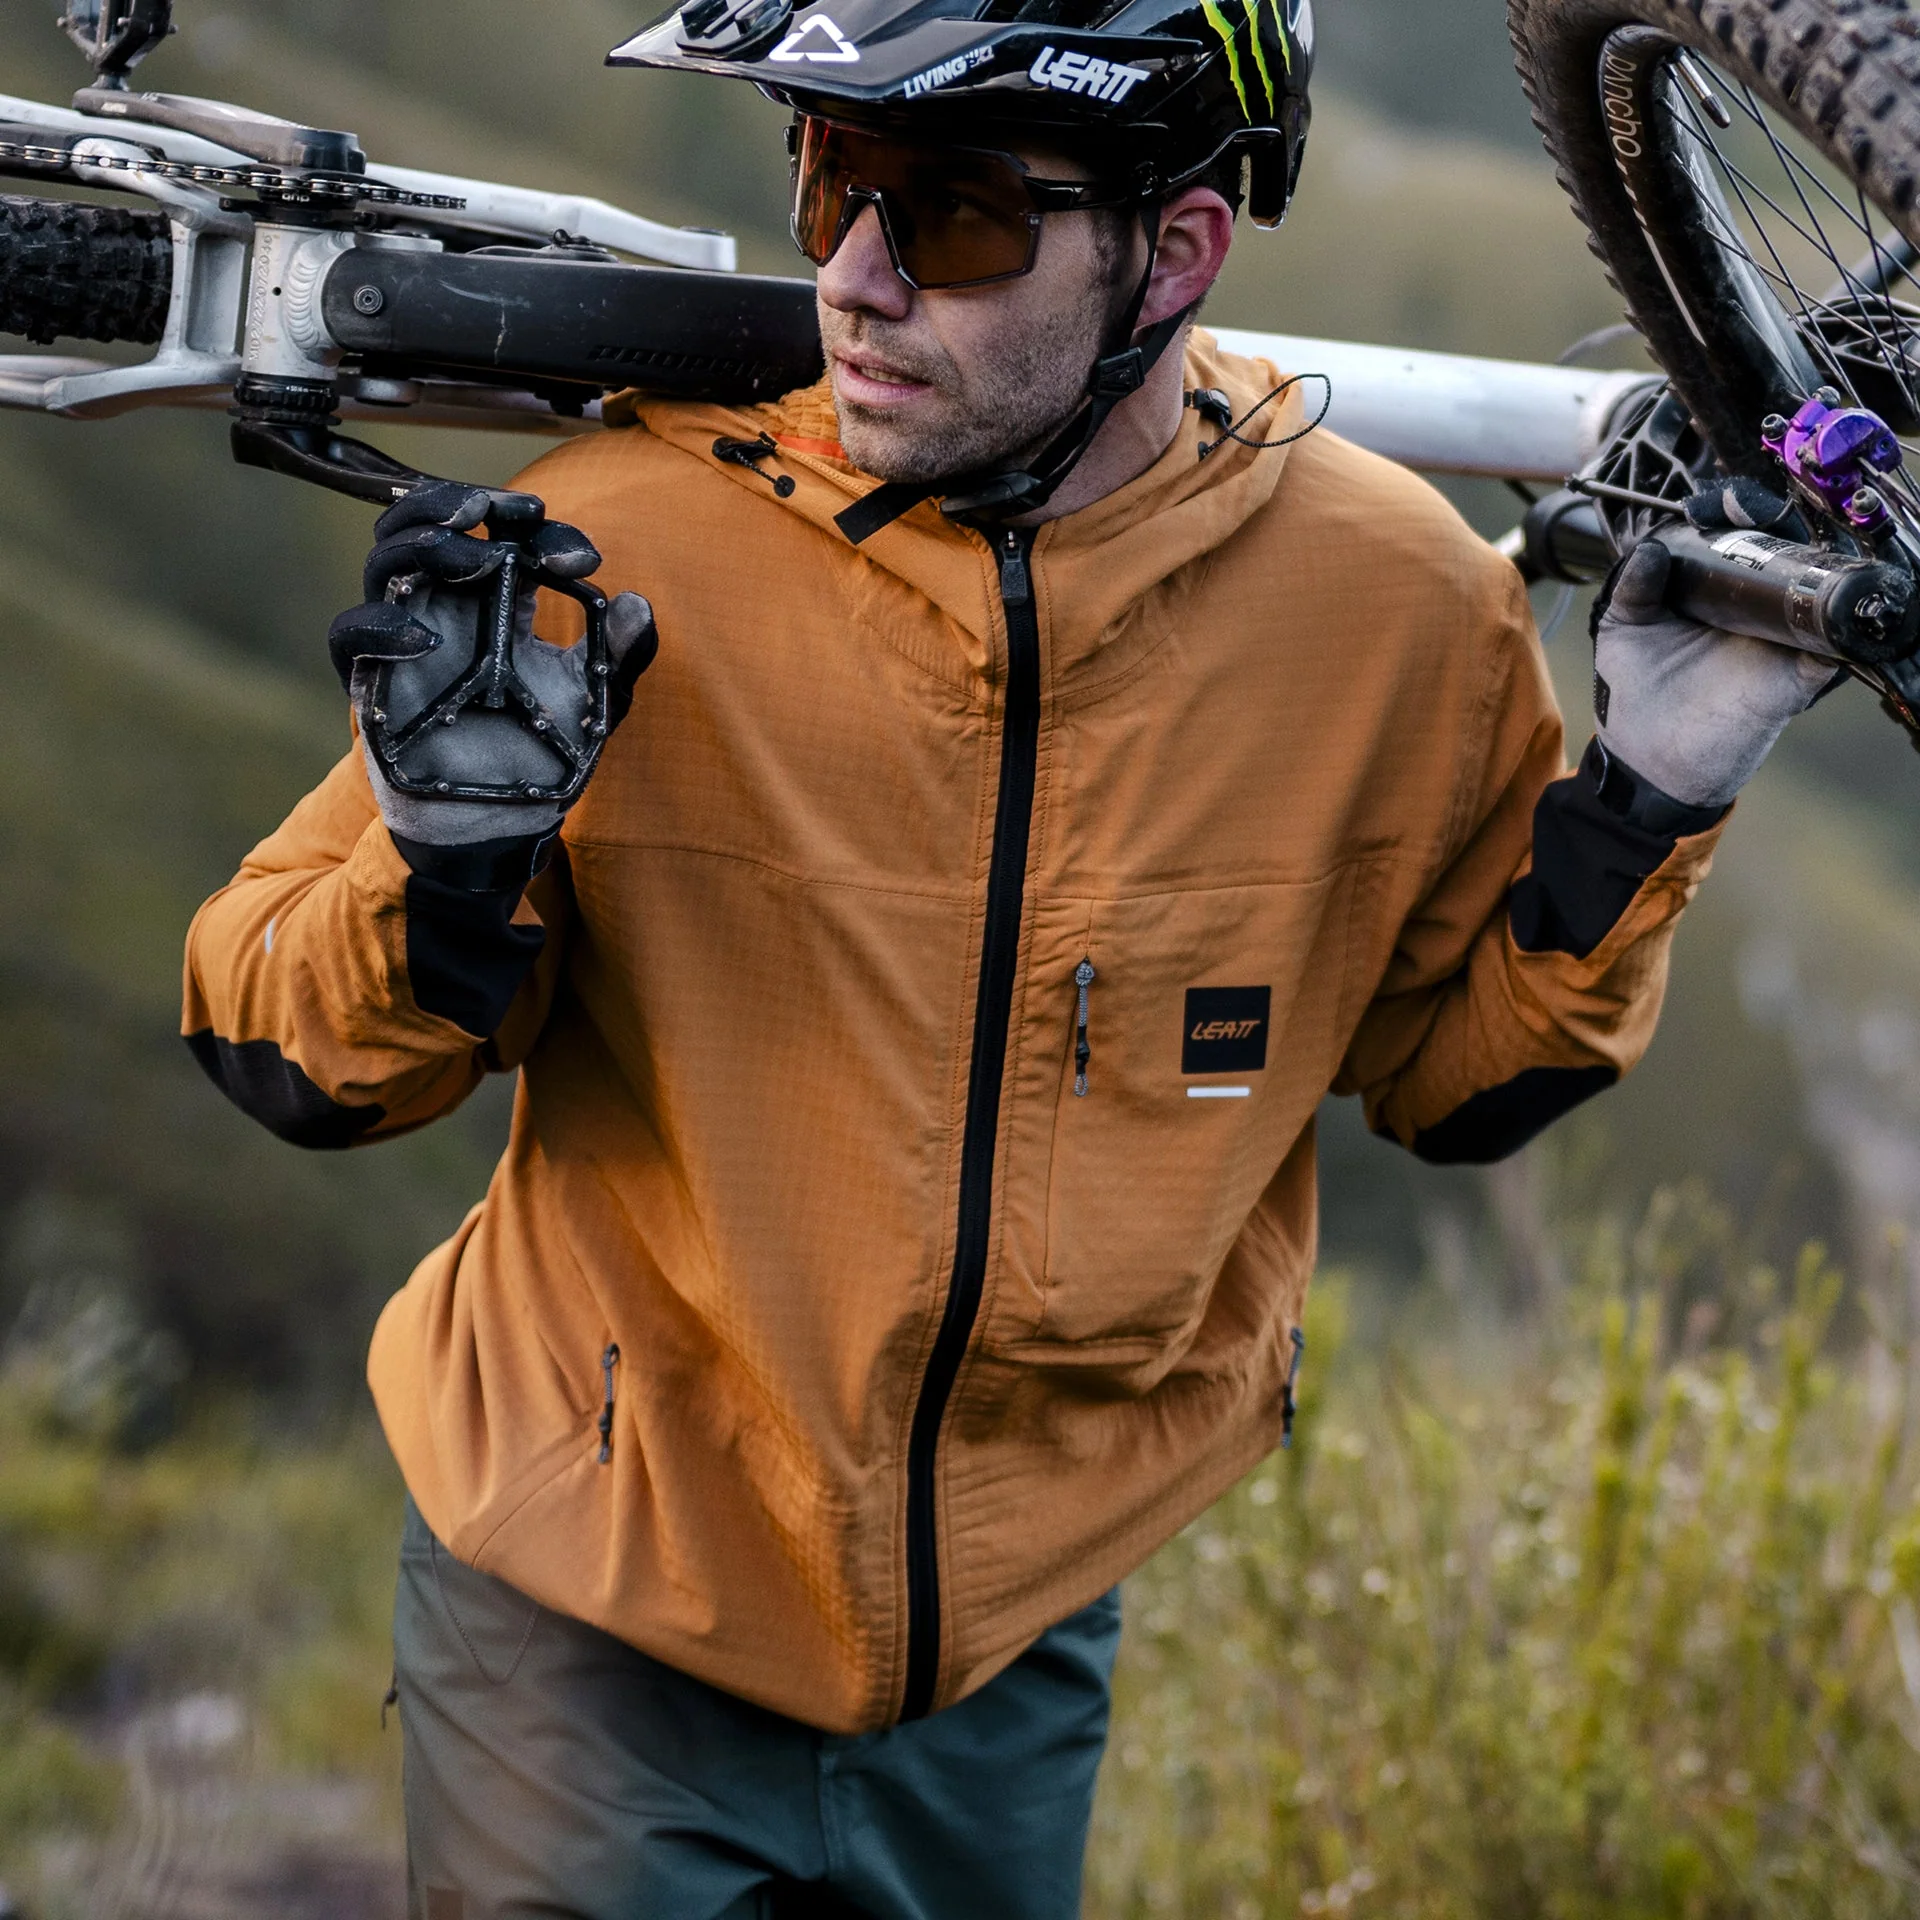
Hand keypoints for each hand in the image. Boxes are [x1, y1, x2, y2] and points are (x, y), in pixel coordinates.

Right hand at [328, 481, 656, 848]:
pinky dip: (381, 627)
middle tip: (505, 509)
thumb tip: (640, 606)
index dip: (536, 529)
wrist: (499, 820)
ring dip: (427, 542)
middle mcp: (445, 605)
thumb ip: (619, 654)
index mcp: (495, 598)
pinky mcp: (371, 680)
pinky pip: (352, 635)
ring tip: (478, 557)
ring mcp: (403, 636)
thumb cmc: (540, 751)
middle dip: (459, 500)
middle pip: (427, 521)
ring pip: (387, 557)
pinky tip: (427, 640)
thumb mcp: (593, 700)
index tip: (582, 557)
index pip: (501, 533)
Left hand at [1592, 537, 1840, 810]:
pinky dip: (1833, 626)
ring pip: (1813, 590)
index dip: (1736, 516)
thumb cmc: (1636, 695)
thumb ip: (1633, 590)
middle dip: (1773, 528)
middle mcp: (1752, 611)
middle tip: (1748, 516)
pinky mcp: (1797, 676)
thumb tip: (1651, 550)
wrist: (1648, 763)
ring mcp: (1778, 640)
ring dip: (1806, 565)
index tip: (1721, 507)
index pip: (1738, 543)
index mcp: (1714, 596)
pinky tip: (1815, 604)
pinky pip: (1831, 645)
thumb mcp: (1623, 633)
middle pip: (1781, 557)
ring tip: (1779, 548)